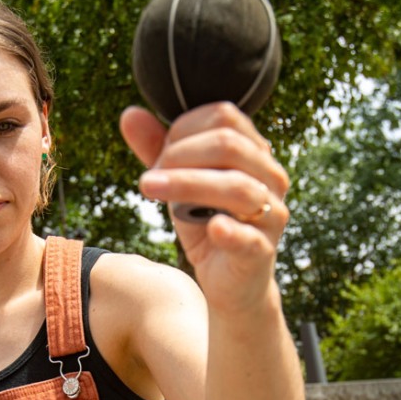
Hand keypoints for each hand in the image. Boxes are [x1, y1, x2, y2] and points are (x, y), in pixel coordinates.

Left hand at [120, 102, 289, 314]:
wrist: (231, 284)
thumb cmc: (207, 225)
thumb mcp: (180, 186)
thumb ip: (159, 151)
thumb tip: (130, 115)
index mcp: (254, 153)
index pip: (224, 117)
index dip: (184, 129)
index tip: (158, 155)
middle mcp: (270, 178)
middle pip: (230, 146)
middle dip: (181, 155)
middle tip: (148, 176)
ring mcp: (271, 215)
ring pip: (238, 187)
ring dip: (188, 184)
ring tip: (150, 188)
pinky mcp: (262, 252)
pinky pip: (248, 237)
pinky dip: (228, 230)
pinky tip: (210, 228)